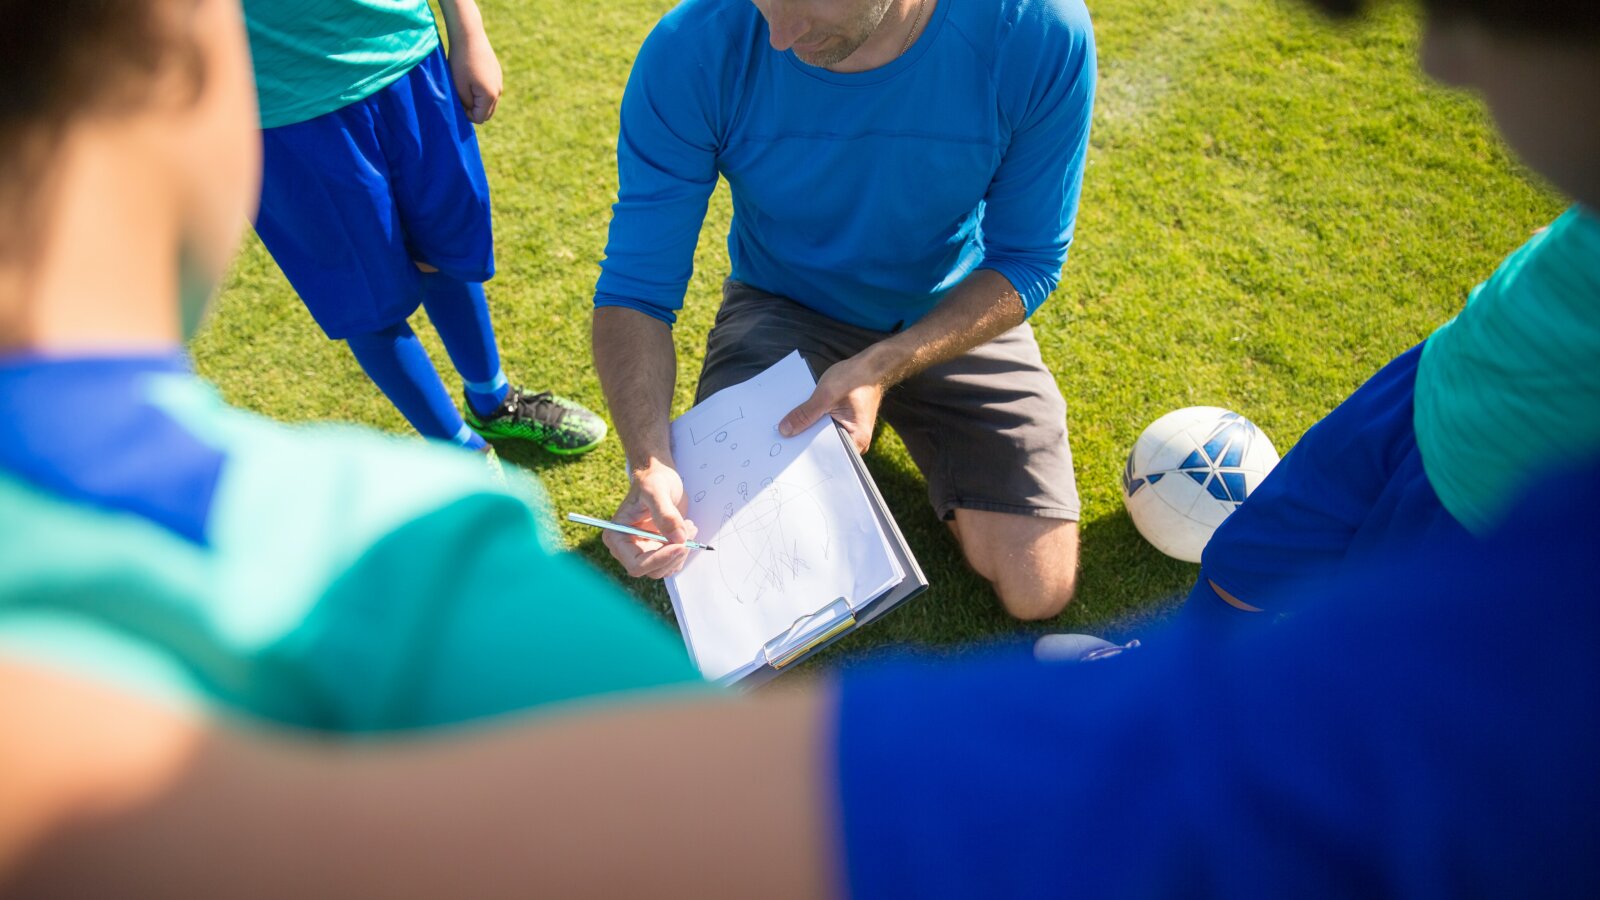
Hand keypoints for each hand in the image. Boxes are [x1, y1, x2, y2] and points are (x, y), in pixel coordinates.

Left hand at [448, 34, 502, 123]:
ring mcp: (499, 82)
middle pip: (487, 113)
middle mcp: (499, 91)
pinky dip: (481, 90)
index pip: (480, 118)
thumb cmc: (460, 62)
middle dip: (474, 110)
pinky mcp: (497, 73)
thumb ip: (465, 104)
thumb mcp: (459, 87)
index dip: (467, 115)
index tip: (457, 102)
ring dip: (478, 100)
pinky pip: (491, 90)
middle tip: (460, 97)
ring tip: (465, 86)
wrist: (469, 36)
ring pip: (489, 102)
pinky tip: (471, 77)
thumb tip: (470, 113)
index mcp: (490, 96)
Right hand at [604, 462, 698, 579]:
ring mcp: (644, 551)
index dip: (659, 559)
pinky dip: (684, 550)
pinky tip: (687, 530)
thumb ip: (665, 514)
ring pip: (665, 569)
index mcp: (617, 537)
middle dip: (674, 555)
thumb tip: (677, 538)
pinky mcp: (658, 550)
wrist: (659, 477)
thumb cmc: (652, 480)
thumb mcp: (656, 490)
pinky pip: (673, 562)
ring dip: (682, 552)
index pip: (636, 564)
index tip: (681, 545)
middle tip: (689, 532)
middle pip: (652, 570)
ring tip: (688, 526)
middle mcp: (627, 548)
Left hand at [778, 356, 883, 454]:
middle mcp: (856, 440)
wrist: (870, 365)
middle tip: (784, 436)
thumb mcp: (826, 395)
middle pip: (824, 447)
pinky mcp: (844, 423)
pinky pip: (824, 428)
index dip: (807, 453)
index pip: (827, 455)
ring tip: (791, 425)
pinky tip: (802, 417)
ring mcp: (850, 432)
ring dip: (809, 430)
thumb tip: (785, 430)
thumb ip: (805, 414)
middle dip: (805, 441)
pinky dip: (814, 422)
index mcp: (857, 439)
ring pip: (823, 437)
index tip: (787, 451)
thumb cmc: (857, 377)